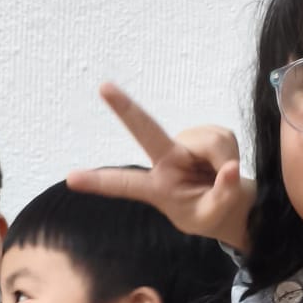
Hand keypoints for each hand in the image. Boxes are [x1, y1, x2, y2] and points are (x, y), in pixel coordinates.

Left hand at [67, 84, 254, 252]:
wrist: (230, 203)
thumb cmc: (212, 213)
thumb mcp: (214, 215)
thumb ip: (222, 195)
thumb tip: (231, 169)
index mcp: (157, 188)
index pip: (125, 184)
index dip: (100, 181)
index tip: (71, 178)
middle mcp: (166, 160)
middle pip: (145, 130)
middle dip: (125, 108)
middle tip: (103, 86)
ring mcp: (185, 142)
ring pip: (210, 140)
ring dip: (224, 159)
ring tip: (222, 177)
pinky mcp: (204, 132)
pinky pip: (223, 136)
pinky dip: (231, 152)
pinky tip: (226, 164)